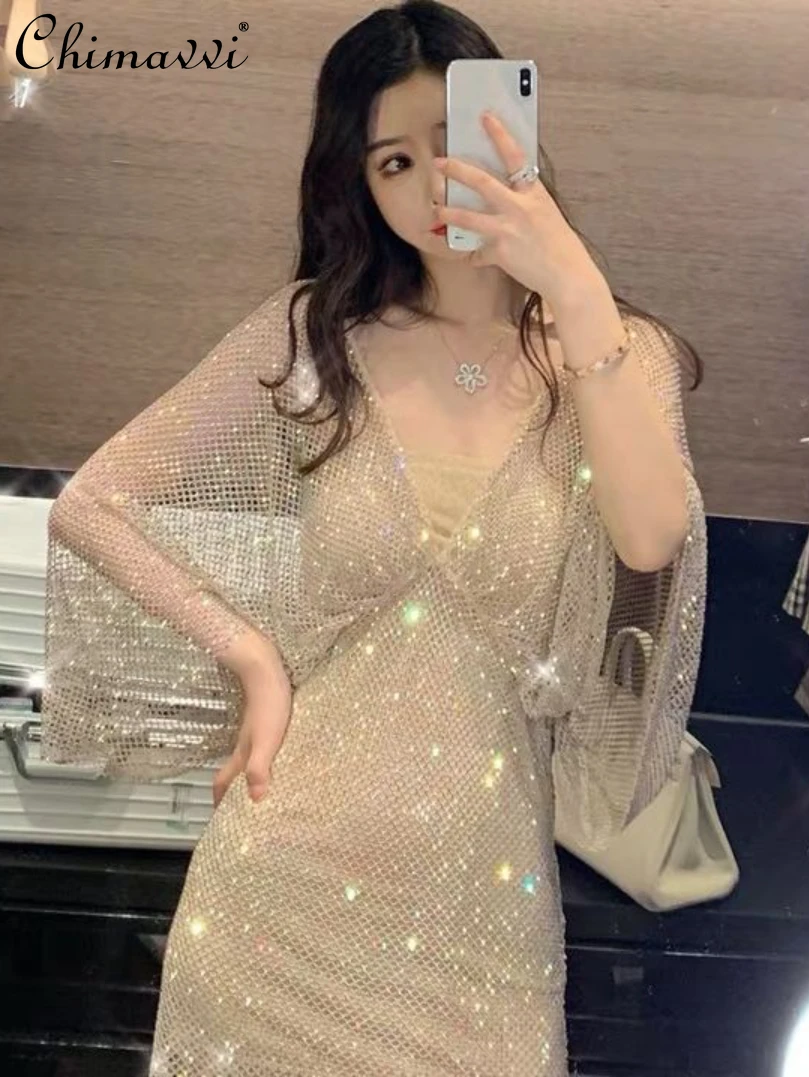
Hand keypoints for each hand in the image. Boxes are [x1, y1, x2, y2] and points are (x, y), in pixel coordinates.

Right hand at [212, 678, 292, 806]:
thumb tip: (254, 797)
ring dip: (249, 778)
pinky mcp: (266, 726)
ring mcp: (254, 736)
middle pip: (233, 774)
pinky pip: (262, 750)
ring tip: (262, 791)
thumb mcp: (266, 742)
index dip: (219, 799)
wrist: (268, 675)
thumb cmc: (268, 707)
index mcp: (241, 754)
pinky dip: (265, 762)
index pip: (223, 781)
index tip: (222, 817)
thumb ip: (258, 768)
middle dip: (234, 792)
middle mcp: (244, 747)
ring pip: (247, 762)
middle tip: (244, 808)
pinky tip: (279, 762)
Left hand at [434, 111, 602, 306]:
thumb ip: (526, 203)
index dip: (499, 135)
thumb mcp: (548, 215)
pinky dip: (474, 256)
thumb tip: (505, 199)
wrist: (568, 275)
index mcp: (534, 193)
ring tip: (437, 208)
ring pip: (468, 217)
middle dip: (456, 170)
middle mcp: (519, 207)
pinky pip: (478, 253)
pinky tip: (472, 257)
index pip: (515, 156)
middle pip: (481, 181)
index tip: (486, 118)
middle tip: (439, 163)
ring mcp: (507, 229)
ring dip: (449, 211)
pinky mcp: (499, 252)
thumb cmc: (561, 247)